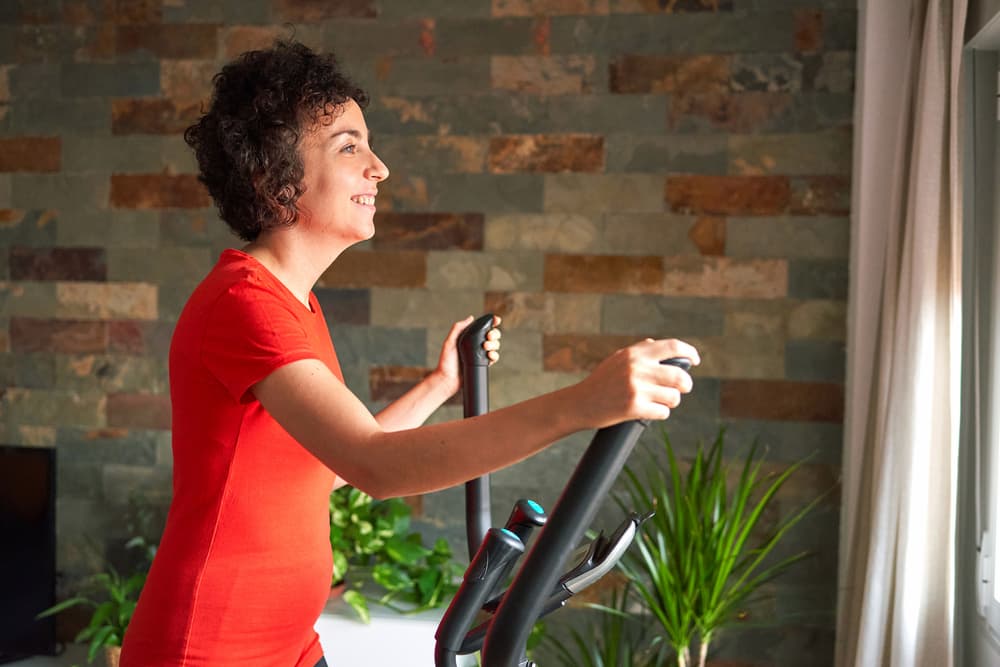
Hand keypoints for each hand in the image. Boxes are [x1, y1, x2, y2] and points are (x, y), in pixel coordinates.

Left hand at [434, 315, 502, 392]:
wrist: (448, 379)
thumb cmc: (446, 362)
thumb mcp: (449, 342)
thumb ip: (457, 328)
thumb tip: (471, 317)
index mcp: (469, 337)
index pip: (482, 327)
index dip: (491, 323)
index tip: (496, 320)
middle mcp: (476, 344)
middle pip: (492, 335)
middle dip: (494, 334)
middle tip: (488, 337)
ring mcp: (480, 354)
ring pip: (495, 345)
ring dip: (494, 344)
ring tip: (486, 348)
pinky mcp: (483, 363)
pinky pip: (494, 357)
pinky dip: (495, 355)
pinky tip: (490, 356)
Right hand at [572, 338, 699, 427]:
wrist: (579, 403)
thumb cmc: (600, 382)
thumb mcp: (617, 359)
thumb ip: (638, 351)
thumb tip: (657, 344)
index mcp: (634, 353)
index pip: (672, 347)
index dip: (689, 352)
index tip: (695, 360)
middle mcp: (637, 368)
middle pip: (680, 376)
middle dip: (685, 385)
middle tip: (682, 388)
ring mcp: (636, 389)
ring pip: (674, 397)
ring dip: (671, 401)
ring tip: (661, 401)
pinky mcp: (634, 408)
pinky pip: (663, 412)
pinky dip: (660, 413)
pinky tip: (650, 411)